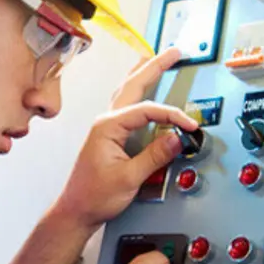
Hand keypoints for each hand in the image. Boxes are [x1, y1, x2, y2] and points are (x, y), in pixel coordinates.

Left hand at [54, 48, 197, 228]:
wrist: (75, 211)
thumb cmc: (94, 196)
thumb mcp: (129, 177)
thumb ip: (154, 156)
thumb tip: (176, 138)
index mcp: (108, 126)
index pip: (147, 110)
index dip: (172, 115)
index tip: (188, 125)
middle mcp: (105, 121)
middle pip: (133, 84)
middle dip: (155, 65)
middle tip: (173, 52)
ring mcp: (106, 126)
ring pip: (127, 90)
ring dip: (143, 73)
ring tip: (157, 58)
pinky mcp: (110, 135)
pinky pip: (127, 105)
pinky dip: (138, 90)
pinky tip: (142, 87)